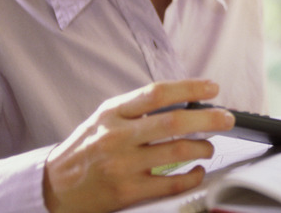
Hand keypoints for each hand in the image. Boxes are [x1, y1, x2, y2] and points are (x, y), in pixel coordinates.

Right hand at [43, 79, 234, 212]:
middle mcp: (117, 137)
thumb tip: (185, 101)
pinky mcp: (127, 193)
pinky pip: (171, 184)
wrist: (53, 187)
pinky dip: (192, 177)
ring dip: (202, 147)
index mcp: (112, 113)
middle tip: (227, 118)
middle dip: (208, 118)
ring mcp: (122, 166)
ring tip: (209, 146)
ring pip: (177, 152)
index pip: (157, 93)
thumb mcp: (105, 118)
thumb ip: (138, 109)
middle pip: (173, 122)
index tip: (213, 88)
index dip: (189, 88)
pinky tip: (197, 171)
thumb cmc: (86, 148)